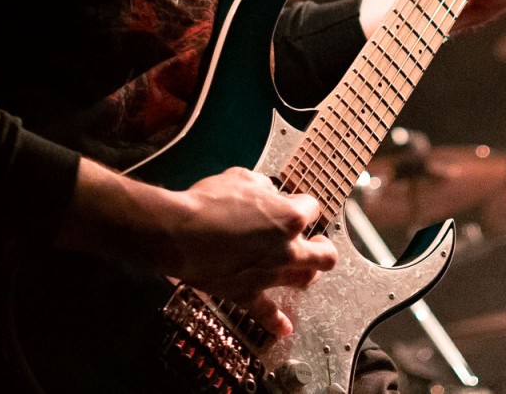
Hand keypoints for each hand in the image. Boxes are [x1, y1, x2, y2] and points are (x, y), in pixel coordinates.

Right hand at [164, 168, 338, 336]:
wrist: (180, 234)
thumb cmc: (209, 202)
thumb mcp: (240, 177)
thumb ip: (262, 186)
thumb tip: (267, 192)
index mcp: (290, 217)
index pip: (312, 208)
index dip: (301, 204)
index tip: (291, 203)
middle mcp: (288, 249)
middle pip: (324, 256)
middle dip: (323, 247)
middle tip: (316, 242)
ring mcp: (271, 274)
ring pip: (305, 280)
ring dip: (306, 274)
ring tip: (302, 269)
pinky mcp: (248, 294)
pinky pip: (267, 313)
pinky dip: (277, 322)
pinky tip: (284, 328)